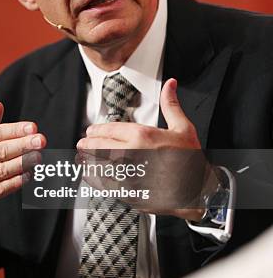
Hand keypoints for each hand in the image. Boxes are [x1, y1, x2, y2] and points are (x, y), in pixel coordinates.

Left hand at [76, 79, 209, 220]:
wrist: (196, 192)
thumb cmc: (190, 161)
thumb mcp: (183, 128)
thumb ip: (171, 105)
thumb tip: (170, 84)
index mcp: (143, 136)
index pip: (110, 130)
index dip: (96, 131)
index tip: (90, 132)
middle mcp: (132, 154)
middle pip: (99, 147)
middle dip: (88, 144)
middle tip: (82, 143)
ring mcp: (128, 175)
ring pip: (98, 166)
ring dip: (88, 161)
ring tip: (82, 158)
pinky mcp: (128, 193)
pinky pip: (105, 185)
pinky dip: (95, 179)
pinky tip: (92, 176)